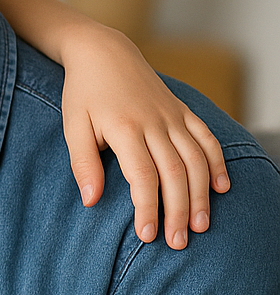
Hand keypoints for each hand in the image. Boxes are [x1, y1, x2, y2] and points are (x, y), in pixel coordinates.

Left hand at [61, 26, 228, 249]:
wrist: (104, 52)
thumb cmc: (83, 93)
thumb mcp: (73, 126)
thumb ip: (83, 163)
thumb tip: (91, 201)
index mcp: (125, 128)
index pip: (143, 176)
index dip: (147, 208)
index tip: (147, 235)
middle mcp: (155, 122)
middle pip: (175, 173)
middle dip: (179, 211)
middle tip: (178, 242)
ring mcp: (173, 116)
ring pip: (196, 160)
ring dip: (201, 195)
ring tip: (200, 225)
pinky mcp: (183, 111)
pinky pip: (207, 138)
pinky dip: (217, 163)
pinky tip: (220, 188)